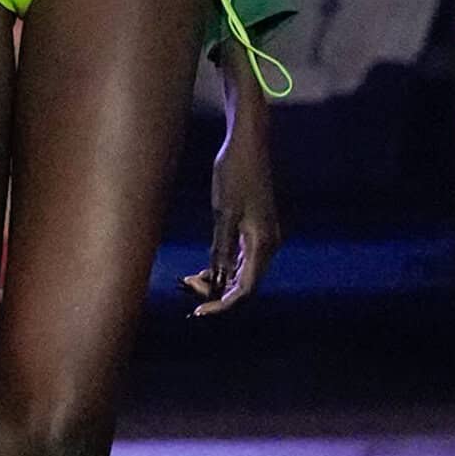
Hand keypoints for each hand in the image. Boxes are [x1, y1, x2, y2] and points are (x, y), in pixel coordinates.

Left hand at [184, 69, 279, 319]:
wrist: (248, 143)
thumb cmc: (234, 173)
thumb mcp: (223, 214)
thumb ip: (221, 250)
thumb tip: (216, 281)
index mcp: (263, 243)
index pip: (245, 289)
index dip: (222, 304)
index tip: (198, 312)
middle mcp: (268, 245)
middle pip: (245, 284)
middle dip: (217, 292)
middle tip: (186, 287)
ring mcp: (264, 237)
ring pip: (242, 272)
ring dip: (218, 280)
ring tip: (189, 279)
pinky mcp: (256, 229)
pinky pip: (241, 258)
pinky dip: (223, 266)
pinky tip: (203, 268)